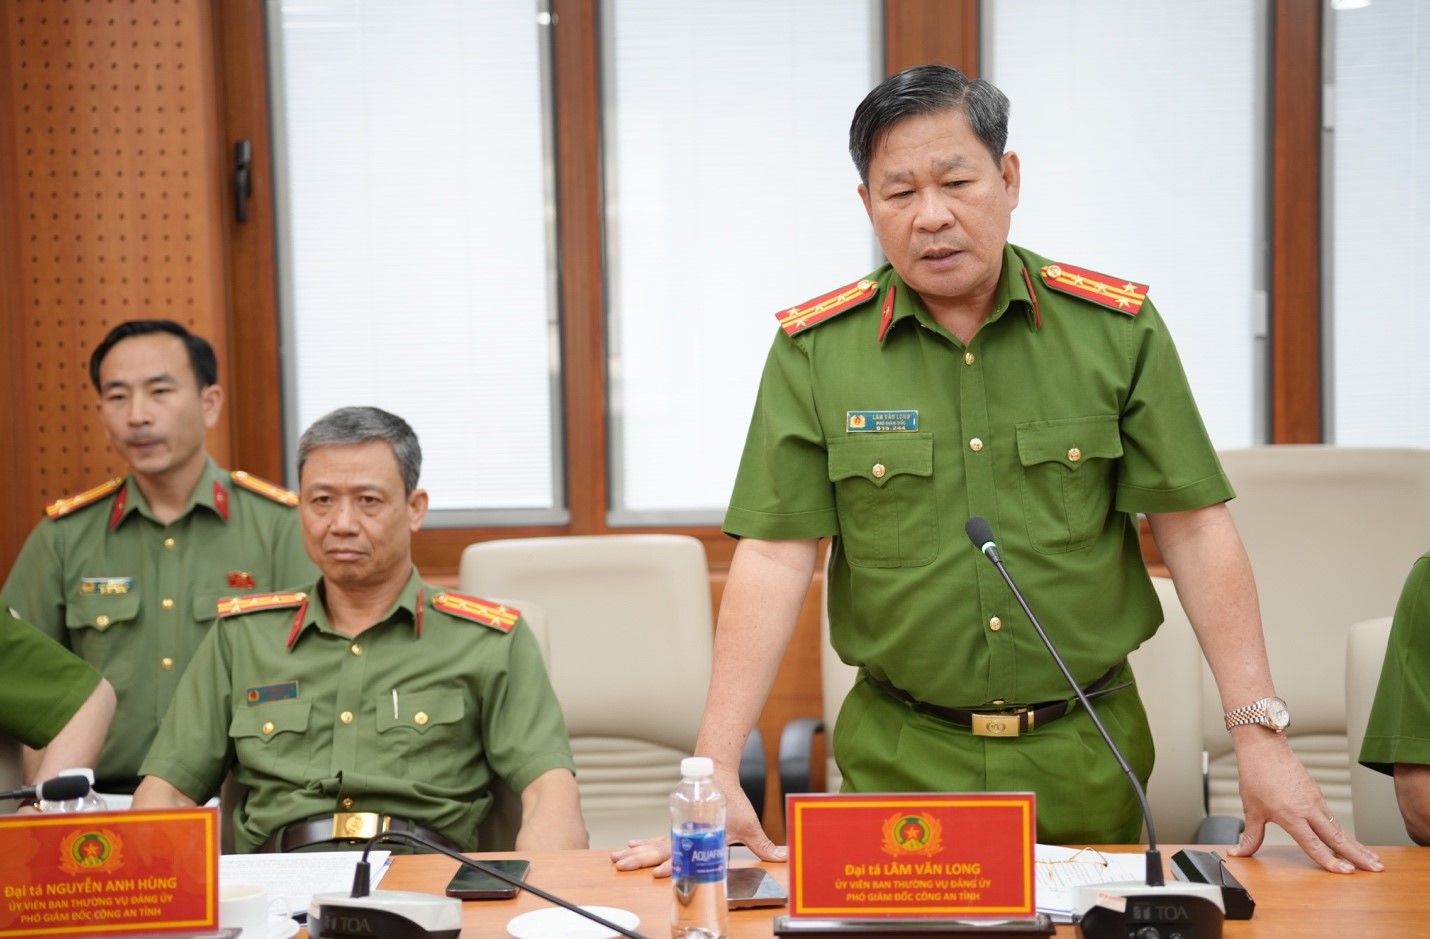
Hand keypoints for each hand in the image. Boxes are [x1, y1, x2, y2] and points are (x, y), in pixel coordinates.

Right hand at [609, 768, 786, 876]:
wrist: (715, 771)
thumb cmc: (731, 799)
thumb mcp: (750, 826)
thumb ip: (765, 846)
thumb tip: (785, 856)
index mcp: (701, 835)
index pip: (684, 853)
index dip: (671, 864)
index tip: (657, 872)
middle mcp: (686, 832)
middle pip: (660, 848)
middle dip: (641, 859)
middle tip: (623, 867)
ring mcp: (678, 828)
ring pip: (653, 843)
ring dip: (636, 853)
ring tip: (616, 861)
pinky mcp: (676, 825)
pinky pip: (657, 837)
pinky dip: (642, 843)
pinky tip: (629, 848)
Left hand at [1227, 732, 1382, 872]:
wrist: (1264, 748)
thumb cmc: (1256, 775)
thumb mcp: (1251, 809)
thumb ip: (1251, 835)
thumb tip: (1240, 852)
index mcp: (1291, 815)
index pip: (1313, 844)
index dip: (1329, 860)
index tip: (1346, 872)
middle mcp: (1308, 808)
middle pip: (1337, 837)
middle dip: (1357, 855)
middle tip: (1376, 870)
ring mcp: (1315, 800)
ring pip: (1338, 827)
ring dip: (1356, 844)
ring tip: (1372, 859)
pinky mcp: (1316, 793)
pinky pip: (1332, 817)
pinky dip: (1343, 831)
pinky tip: (1350, 840)